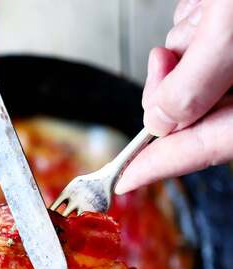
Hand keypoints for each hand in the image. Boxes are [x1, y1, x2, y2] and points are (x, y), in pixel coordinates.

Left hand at [116, 0, 232, 194]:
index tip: (125, 179)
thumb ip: (194, 85)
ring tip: (213, 9)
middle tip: (169, 59)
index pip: (206, 145)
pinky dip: (196, 21)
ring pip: (191, 71)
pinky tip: (212, 4)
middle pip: (195, 111)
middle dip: (172, 86)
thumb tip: (159, 122)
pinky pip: (198, 38)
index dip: (161, 164)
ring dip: (187, 43)